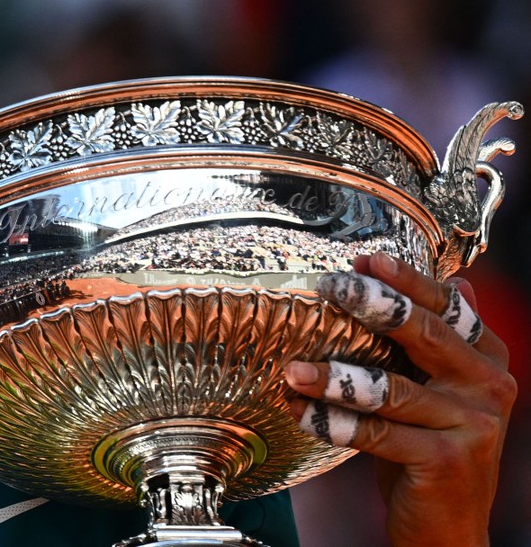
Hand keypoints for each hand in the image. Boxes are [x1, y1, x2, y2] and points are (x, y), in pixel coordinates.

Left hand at [284, 251, 516, 545]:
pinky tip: (299, 411)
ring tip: (292, 369)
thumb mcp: (439, 388)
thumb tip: (456, 281)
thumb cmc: (430, 445)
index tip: (363, 261)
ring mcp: (472, 423)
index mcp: (487, 357)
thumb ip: (440, 341)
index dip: (405, 281)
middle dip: (372, 306)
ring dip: (333, 378)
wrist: (447, 524)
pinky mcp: (446, 459)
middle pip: (424, 334)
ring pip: (391, 388)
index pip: (446, 307)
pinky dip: (333, 422)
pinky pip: (377, 433)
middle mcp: (488, 384)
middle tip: (328, 288)